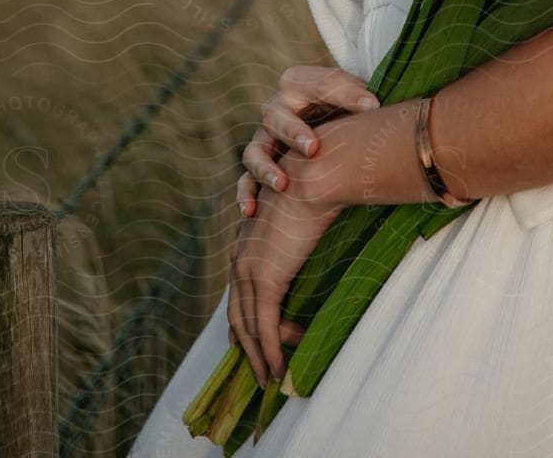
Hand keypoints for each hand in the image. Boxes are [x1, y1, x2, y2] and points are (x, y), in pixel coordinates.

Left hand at [227, 180, 339, 387]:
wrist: (316, 174)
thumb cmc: (316, 187)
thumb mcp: (299, 214)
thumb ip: (295, 234)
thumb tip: (309, 239)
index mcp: (245, 241)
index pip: (237, 290)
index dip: (239, 318)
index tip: (242, 340)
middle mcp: (240, 256)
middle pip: (237, 313)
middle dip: (245, 344)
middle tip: (255, 370)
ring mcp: (250, 269)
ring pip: (249, 326)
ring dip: (259, 356)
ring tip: (270, 377)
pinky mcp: (266, 280)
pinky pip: (266, 327)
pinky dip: (270, 353)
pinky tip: (279, 369)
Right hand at [237, 62, 378, 219]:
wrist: (337, 126)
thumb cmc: (347, 105)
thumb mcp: (353, 93)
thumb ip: (356, 95)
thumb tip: (371, 106)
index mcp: (297, 86)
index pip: (303, 83)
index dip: (324, 97)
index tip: (360, 109)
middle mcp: (276, 112)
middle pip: (274, 117)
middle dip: (292, 133)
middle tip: (313, 149)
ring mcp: (265, 141)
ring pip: (254, 152)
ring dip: (265, 168)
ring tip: (282, 185)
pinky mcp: (261, 168)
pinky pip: (245, 181)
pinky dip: (245, 194)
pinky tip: (251, 211)